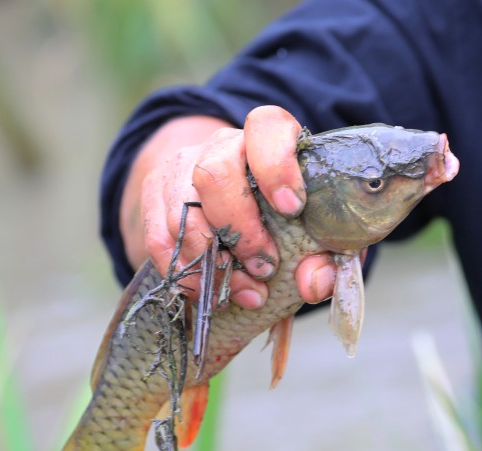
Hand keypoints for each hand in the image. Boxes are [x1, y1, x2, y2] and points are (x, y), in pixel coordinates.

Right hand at [119, 106, 337, 308]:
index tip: (291, 208)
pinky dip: (184, 273)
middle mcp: (221, 145)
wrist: (230, 205)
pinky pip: (159, 239)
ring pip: (183, 212)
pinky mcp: (154, 196)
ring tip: (243, 291)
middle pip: (214, 174)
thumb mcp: (317, 232)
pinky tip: (208, 291)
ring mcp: (181, 168)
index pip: (265, 127)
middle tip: (264, 268)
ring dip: (212, 263)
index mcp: (268, 139)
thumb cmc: (286, 217)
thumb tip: (314, 284)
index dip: (276, 165)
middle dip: (240, 231)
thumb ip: (326, 257)